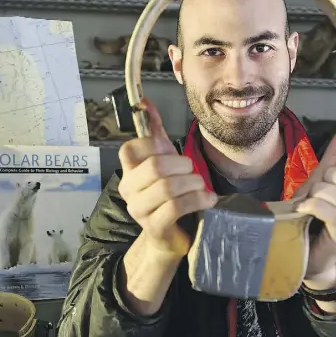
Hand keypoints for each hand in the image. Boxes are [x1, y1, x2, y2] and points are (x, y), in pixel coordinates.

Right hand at [117, 97, 217, 256]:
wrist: (172, 235)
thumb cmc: (169, 196)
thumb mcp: (163, 160)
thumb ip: (154, 132)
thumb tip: (145, 101)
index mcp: (128, 171)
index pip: (131, 149)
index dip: (156, 146)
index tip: (172, 154)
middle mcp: (128, 190)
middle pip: (155, 166)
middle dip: (182, 166)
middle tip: (194, 172)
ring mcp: (139, 210)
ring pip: (167, 187)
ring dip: (193, 184)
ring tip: (202, 187)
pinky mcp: (154, 227)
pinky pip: (176, 206)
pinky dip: (198, 200)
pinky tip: (207, 200)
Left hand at [295, 123, 335, 288]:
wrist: (301, 248)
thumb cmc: (312, 213)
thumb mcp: (321, 179)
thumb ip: (335, 155)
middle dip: (334, 175)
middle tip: (318, 183)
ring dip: (321, 192)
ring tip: (308, 198)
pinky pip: (335, 216)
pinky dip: (316, 206)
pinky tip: (304, 207)